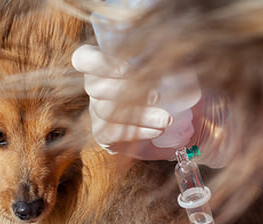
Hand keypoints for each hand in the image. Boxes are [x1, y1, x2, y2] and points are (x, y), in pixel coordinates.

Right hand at [71, 44, 199, 160]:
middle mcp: (93, 86)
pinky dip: (139, 131)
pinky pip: (113, 133)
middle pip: (94, 87)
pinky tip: (159, 130)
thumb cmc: (162, 80)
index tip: (125, 70)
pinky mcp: (103, 134)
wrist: (161, 118)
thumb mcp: (162, 63)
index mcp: (100, 62)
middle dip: (125, 92)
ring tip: (167, 118)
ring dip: (140, 116)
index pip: (84, 59)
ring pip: (107, 112)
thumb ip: (163, 55)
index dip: (98, 63)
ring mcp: (95, 110)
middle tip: (156, 96)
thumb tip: (179, 51)